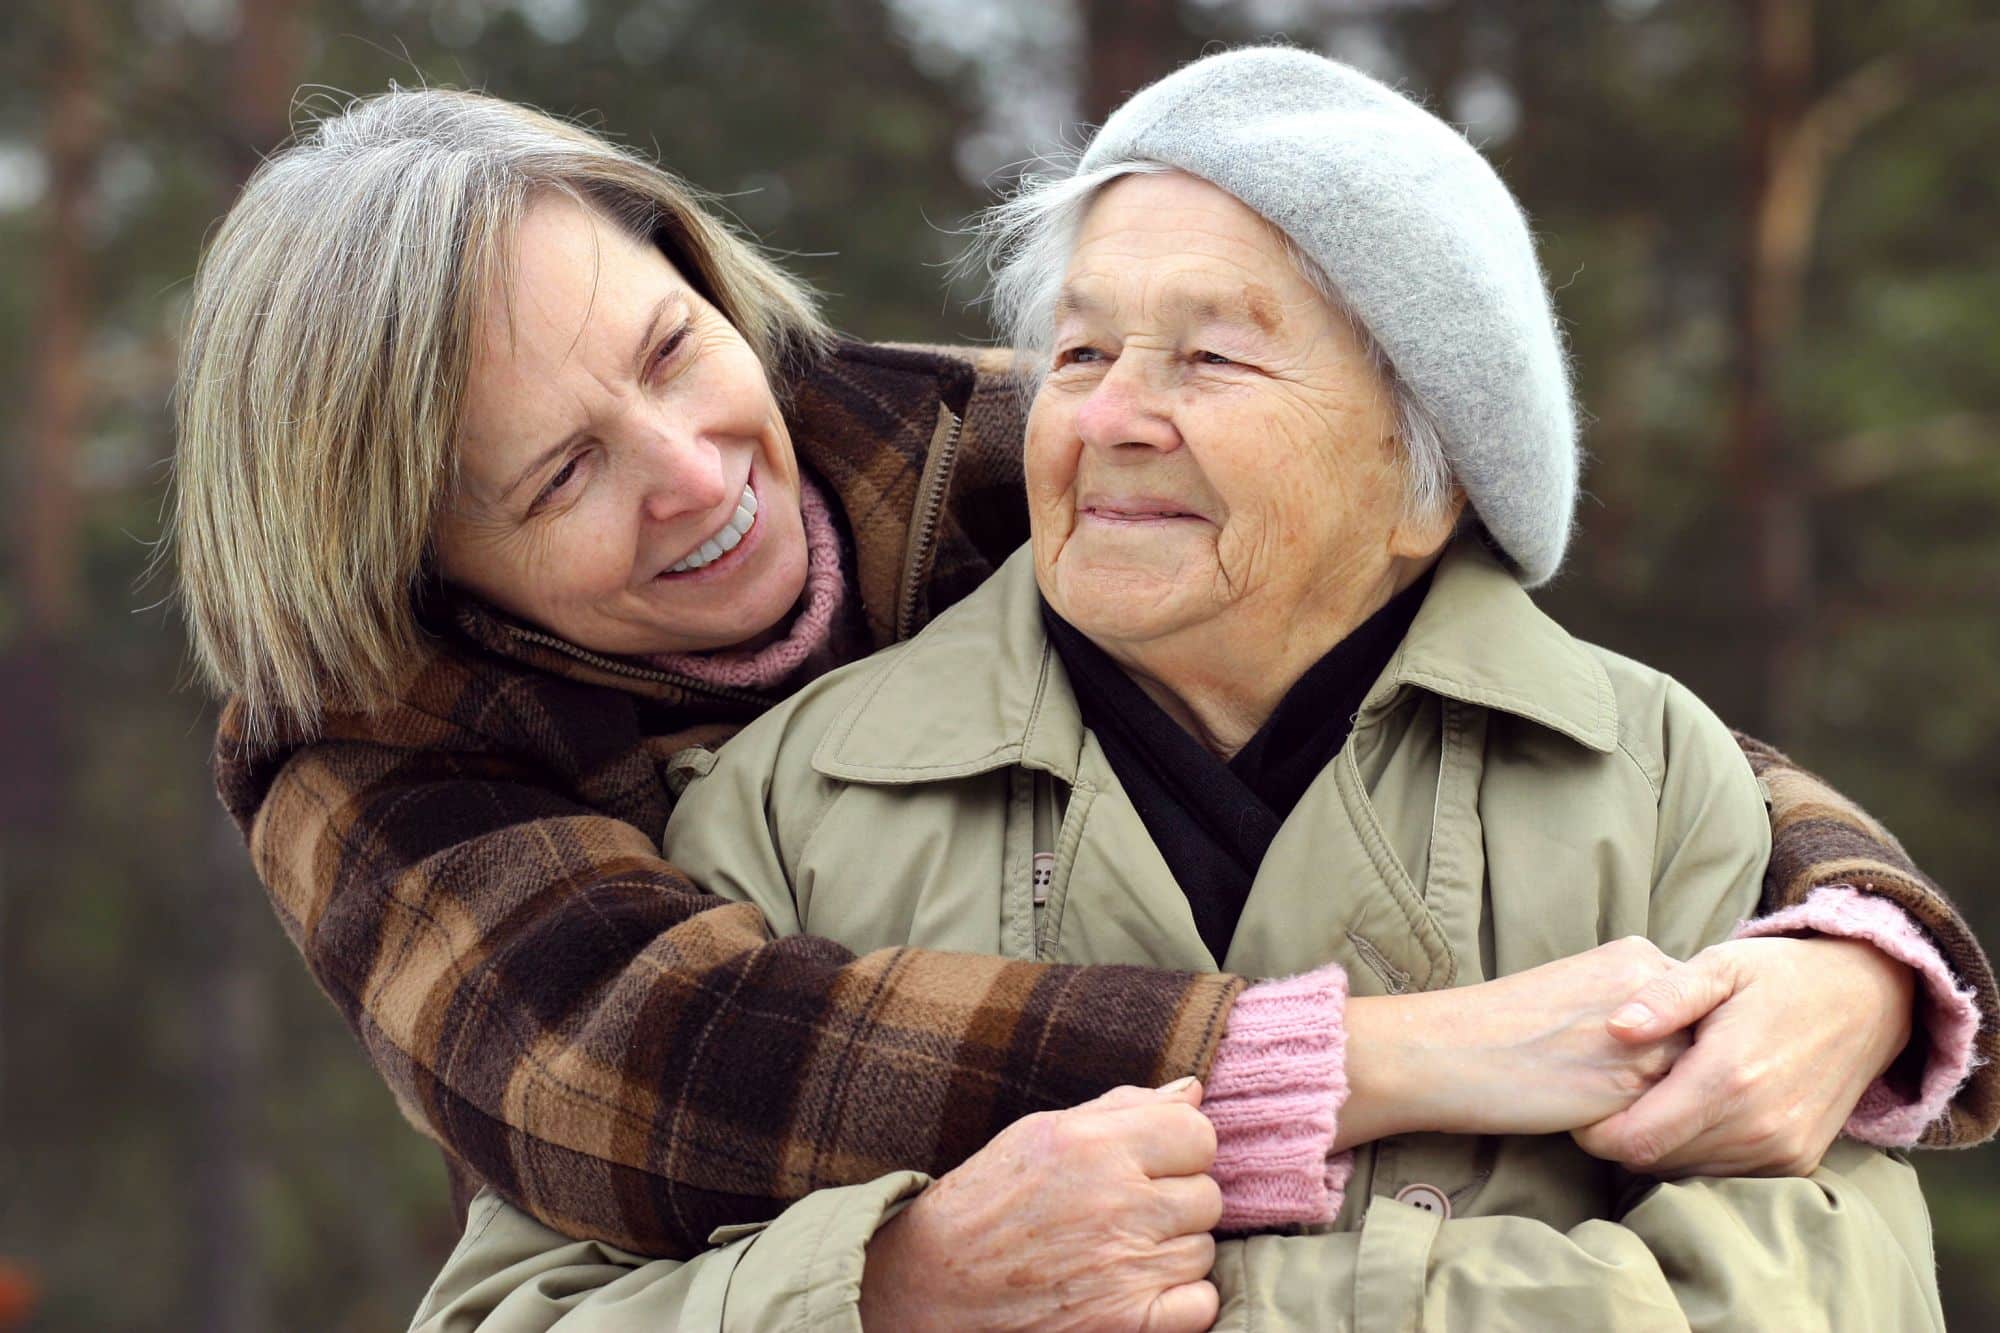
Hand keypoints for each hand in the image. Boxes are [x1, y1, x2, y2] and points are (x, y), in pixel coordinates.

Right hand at [858, 1078, 1221, 1332]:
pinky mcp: (1128, 1322)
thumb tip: (1193, 1090)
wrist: (933, 1283)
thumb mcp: (1044, 1132)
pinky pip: (1202, 1303)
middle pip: (1207, 1195)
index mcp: (1095, 1145)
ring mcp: (1126, 1267)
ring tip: (1119, 1251)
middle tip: (1126, 1213)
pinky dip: (1181, 1301)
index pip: (1199, 1134)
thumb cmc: (988, 1200)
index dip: (1180, 1151)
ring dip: (1172, 1252)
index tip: (1153, 1165)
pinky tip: (1138, 1289)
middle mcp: (1117, 1202)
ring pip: (1204, 1249)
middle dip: (1174, 1202)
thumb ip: (1123, 1108)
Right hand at [1342, 936, 1690, 1147]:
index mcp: (1636, 955)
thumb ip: (1630, 1003)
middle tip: (1627, 1086)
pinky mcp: (1632, 1089)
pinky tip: (1602, 1121)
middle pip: (1704, 1040)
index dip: (1670, 1038)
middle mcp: (1655, 991)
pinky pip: (1667, 1117)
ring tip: (1612, 1105)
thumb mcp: (1576, 987)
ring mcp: (1649, 1039)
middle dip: (1680, 1068)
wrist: (1449, 1050)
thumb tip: (1670, 1040)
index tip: (1633, 1055)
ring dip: (1668, 1100)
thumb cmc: (1499, 1022)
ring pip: (1691, 1082)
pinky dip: (1647, 1125)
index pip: (1694, 1005)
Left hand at [1572, 935, 1913, 1176]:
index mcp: (1729, 1077)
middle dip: (1621, 1136)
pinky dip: (1696, 1151)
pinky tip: (1690, 1110)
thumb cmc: (1780, 977)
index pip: (1637, 1140)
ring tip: (1651, 1098)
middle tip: (1609, 1097)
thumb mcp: (1719, 966)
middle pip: (1655, 1161)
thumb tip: (1614, 1027)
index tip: (1580, 1106)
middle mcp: (1758, 1125)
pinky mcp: (1796, 1160)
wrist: (1869, 1001)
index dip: (1595, 1132)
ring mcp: (1781, 1149)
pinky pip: (1723, 1173)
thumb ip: (1664, 997)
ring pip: (1685, 1172)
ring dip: (1658, 1145)